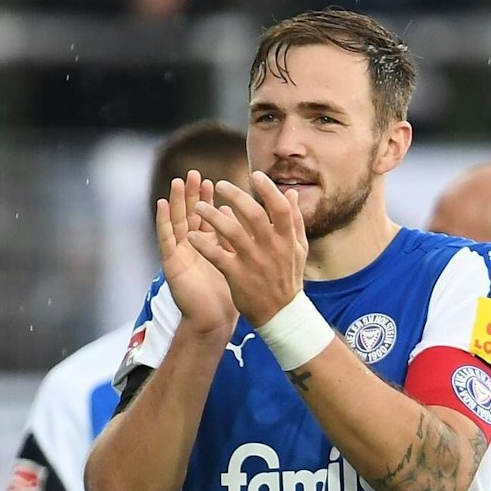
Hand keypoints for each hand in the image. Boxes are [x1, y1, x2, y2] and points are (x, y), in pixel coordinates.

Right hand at [155, 171, 238, 337]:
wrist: (217, 320)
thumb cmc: (230, 295)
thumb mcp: (241, 263)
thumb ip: (246, 242)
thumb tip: (254, 221)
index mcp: (213, 247)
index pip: (211, 218)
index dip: (213, 201)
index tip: (217, 182)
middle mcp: (196, 247)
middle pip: (193, 215)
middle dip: (194, 194)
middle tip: (195, 174)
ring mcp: (183, 253)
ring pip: (178, 222)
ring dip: (176, 201)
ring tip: (177, 182)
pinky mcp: (173, 263)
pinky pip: (166, 238)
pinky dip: (162, 220)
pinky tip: (160, 204)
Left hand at [189, 172, 309, 325]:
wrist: (281, 315)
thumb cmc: (288, 278)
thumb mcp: (298, 249)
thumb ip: (295, 220)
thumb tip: (290, 193)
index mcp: (287, 240)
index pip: (280, 208)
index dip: (268, 189)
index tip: (255, 175)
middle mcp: (271, 248)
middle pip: (253, 214)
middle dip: (235, 195)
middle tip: (220, 184)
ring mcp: (254, 262)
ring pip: (231, 231)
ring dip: (212, 215)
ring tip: (198, 207)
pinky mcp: (238, 276)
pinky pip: (217, 256)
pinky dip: (203, 244)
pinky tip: (192, 236)